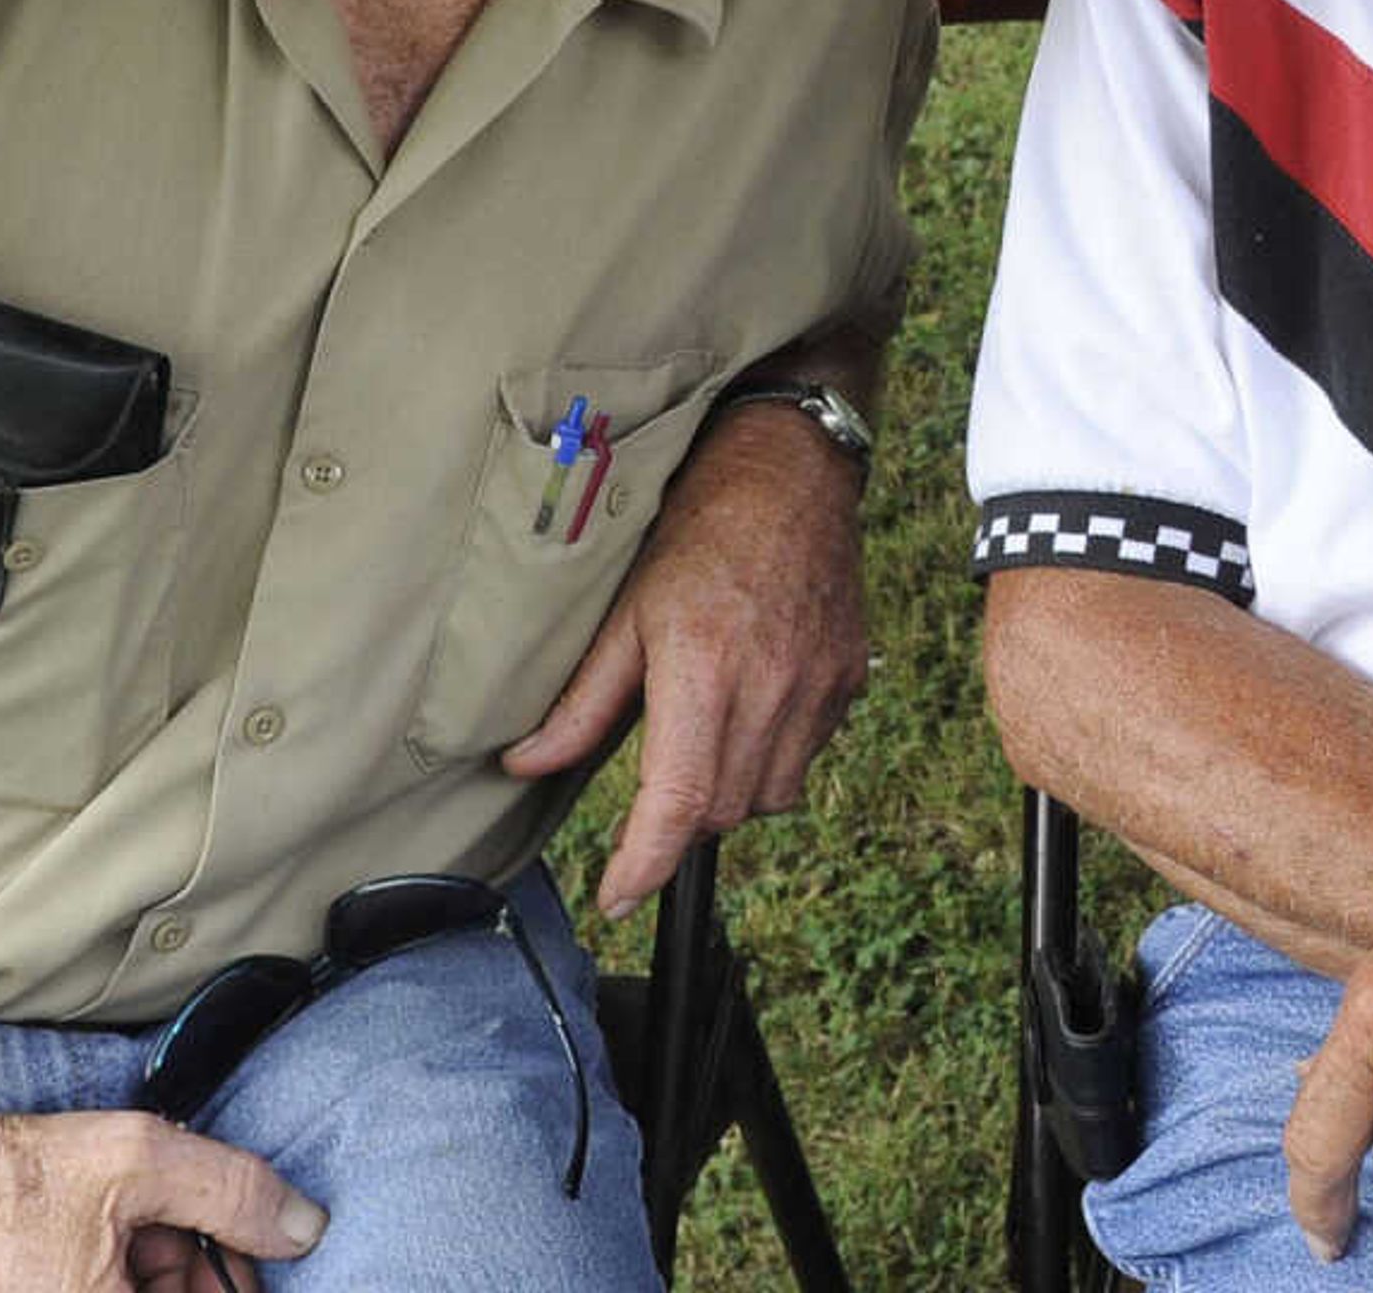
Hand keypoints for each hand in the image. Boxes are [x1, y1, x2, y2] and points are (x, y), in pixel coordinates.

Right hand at [0, 1089, 323, 1292]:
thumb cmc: (9, 1178)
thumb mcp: (143, 1162)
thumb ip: (234, 1194)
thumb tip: (305, 1228)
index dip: (231, 1281)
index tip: (243, 1256)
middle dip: (191, 1272)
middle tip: (183, 1225)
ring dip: (151, 1270)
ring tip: (137, 1220)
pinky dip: (111, 1275)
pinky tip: (107, 1234)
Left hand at [502, 400, 868, 917]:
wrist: (793, 475)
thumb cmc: (699, 529)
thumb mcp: (624, 610)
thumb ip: (581, 700)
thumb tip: (525, 764)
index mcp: (703, 669)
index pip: (678, 802)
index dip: (644, 864)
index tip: (616, 897)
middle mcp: (769, 687)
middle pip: (721, 810)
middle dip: (678, 820)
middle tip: (648, 795)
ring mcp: (817, 688)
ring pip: (767, 796)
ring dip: (727, 796)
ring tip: (703, 742)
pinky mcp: (847, 682)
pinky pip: (804, 759)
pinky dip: (769, 760)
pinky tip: (748, 711)